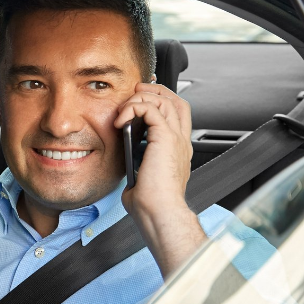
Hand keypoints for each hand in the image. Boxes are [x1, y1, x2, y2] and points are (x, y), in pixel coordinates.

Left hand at [114, 83, 205, 275]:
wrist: (160, 213)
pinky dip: (134, 108)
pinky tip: (121, 120)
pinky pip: (151, 108)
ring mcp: (176, 139)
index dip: (161, 101)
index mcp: (178, 151)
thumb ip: (137, 164)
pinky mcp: (166, 138)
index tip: (141, 99)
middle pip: (176, 101)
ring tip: (124, 107)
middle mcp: (181, 142)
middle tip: (136, 91)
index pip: (177, 115)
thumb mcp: (141, 178)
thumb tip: (127, 161)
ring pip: (165, 100)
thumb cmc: (152, 205)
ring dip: (141, 98)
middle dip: (155, 90)